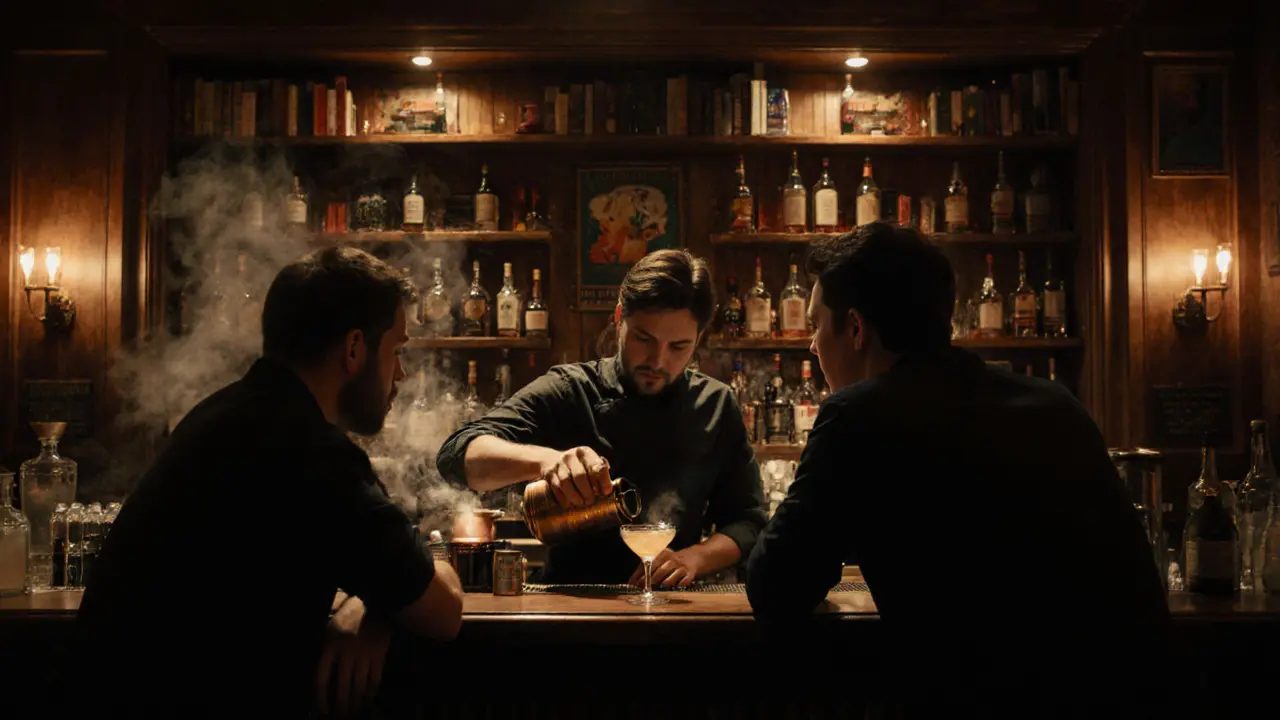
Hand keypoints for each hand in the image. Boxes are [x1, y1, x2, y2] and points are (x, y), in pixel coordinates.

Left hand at [315, 594, 391, 716]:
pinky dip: (371, 692)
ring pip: (359, 685)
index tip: (322, 711)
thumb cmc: (347, 619)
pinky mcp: (379, 655)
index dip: (321, 698)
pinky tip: (368, 700)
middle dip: (341, 705)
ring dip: (356, 702)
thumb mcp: (329, 632)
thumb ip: (324, 653)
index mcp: (330, 647)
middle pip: (342, 686)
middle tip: (340, 716)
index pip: (321, 679)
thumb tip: (319, 680)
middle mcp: (346, 653)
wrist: (373, 603)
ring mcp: (364, 654)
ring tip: (353, 712)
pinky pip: (375, 678)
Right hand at [538, 446, 611, 506]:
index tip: (606, 492)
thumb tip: (607, 490)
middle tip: (591, 501)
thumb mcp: (591, 465)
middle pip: (580, 476)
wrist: (553, 461)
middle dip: (587, 492)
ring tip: (581, 503)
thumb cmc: (579, 467)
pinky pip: (556, 488)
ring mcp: (558, 464)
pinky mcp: (549, 474)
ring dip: (575, 497)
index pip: (597, 467)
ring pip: (566, 483)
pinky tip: (569, 504)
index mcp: (585, 453)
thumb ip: (601, 475)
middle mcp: (571, 456)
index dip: (603, 481)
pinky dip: (563, 498)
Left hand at [629, 548, 700, 587]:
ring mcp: (681, 567)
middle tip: (646, 587)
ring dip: (666, 582)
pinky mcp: (690, 573)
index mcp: (662, 555)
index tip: (634, 583)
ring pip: (672, 576)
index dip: (641, 574)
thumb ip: (646, 569)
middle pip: (660, 570)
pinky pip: (684, 581)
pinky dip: (680, 584)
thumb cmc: (672, 561)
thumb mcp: (660, 560)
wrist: (694, 557)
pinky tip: (677, 585)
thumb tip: (632, 582)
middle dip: (652, 579)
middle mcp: (672, 560)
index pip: (649, 564)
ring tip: (662, 584)